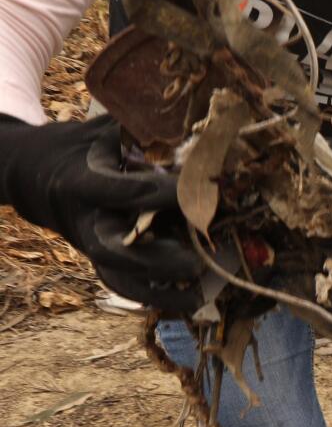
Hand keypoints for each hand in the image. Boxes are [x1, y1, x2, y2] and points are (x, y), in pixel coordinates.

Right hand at [0, 115, 199, 311]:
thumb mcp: (98, 133)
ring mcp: (90, 245)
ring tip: (201, 296)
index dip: (166, 193)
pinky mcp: (98, 259)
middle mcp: (85, 221)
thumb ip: (138, 131)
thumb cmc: (74, 148)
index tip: (205, 190)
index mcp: (82, 184)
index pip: (126, 192)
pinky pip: (124, 286)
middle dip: (159, 259)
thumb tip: (192, 126)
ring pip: (119, 280)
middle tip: (200, 260)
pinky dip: (155, 297)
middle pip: (117, 250)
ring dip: (160, 292)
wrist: (30, 175)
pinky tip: (190, 300)